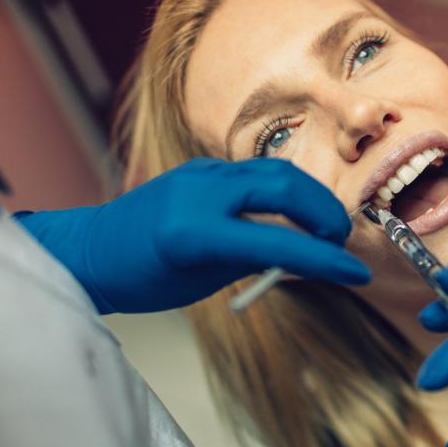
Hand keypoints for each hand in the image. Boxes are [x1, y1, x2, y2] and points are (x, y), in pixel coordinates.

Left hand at [16, 157, 369, 313]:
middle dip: (324, 214)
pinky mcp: (202, 165)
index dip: (324, 261)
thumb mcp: (203, 281)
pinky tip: (292, 213)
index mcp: (193, 233)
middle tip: (338, 243)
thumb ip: (255, 260)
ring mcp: (200, 171)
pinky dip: (284, 191)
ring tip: (323, 228)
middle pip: (285, 187)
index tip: (357, 276)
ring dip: (309, 197)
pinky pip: (256, 172)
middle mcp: (198, 191)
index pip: (276, 243)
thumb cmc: (142, 278)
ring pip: (275, 171)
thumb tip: (305, 253)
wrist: (91, 250)